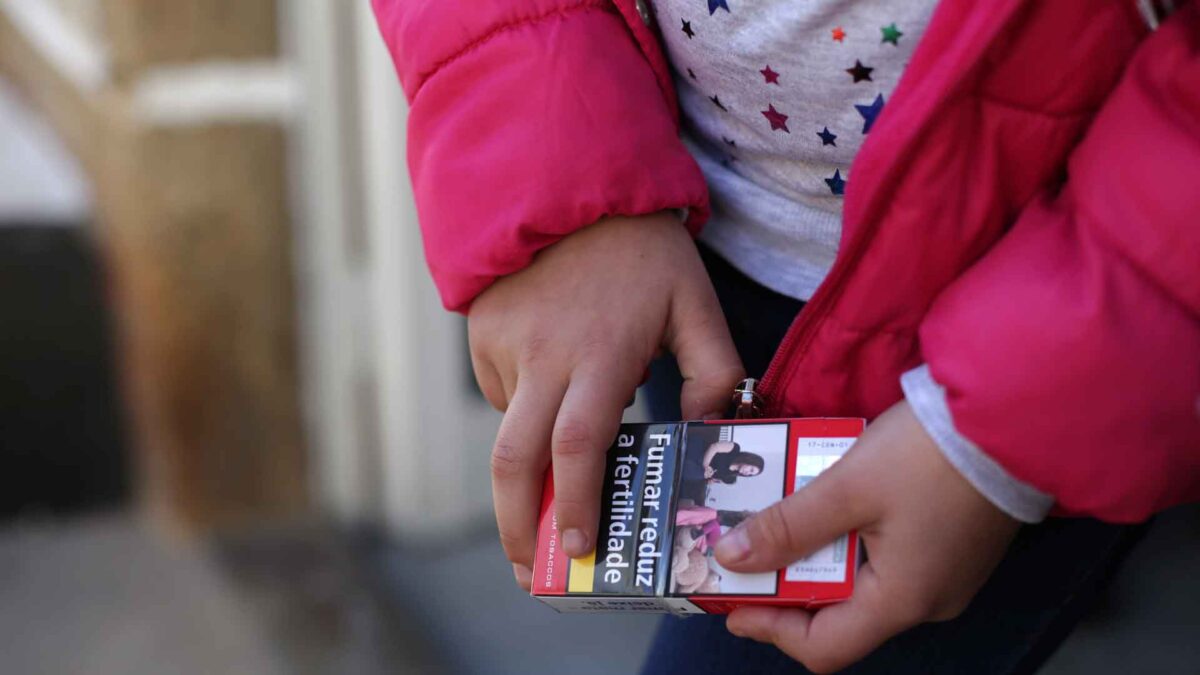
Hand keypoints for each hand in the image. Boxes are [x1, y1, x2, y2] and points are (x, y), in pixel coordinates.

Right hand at [470, 213, 743, 588]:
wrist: (566, 181)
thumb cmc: (640, 249)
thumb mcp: (694, 302)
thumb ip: (714, 370)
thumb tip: (709, 431)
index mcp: (601, 354)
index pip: (580, 445)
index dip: (575, 503)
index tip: (580, 549)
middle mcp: (544, 357)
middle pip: (514, 461)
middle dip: (517, 525)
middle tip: (530, 568)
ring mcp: (504, 346)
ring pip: (507, 430)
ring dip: (525, 469)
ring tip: (549, 490)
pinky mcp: (481, 333)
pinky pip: (499, 393)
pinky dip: (521, 411)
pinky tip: (551, 390)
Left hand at [714, 401, 1018, 672]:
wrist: (1012, 412)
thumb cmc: (931, 454)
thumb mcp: (846, 486)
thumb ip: (788, 526)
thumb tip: (732, 558)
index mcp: (903, 600)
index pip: (824, 647)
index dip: (771, 629)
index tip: (733, 603)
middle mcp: (928, 600)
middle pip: (842, 615)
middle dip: (788, 587)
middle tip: (747, 555)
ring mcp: (946, 573)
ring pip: (863, 581)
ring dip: (816, 556)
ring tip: (777, 523)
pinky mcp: (954, 543)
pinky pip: (888, 555)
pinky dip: (849, 538)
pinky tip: (826, 505)